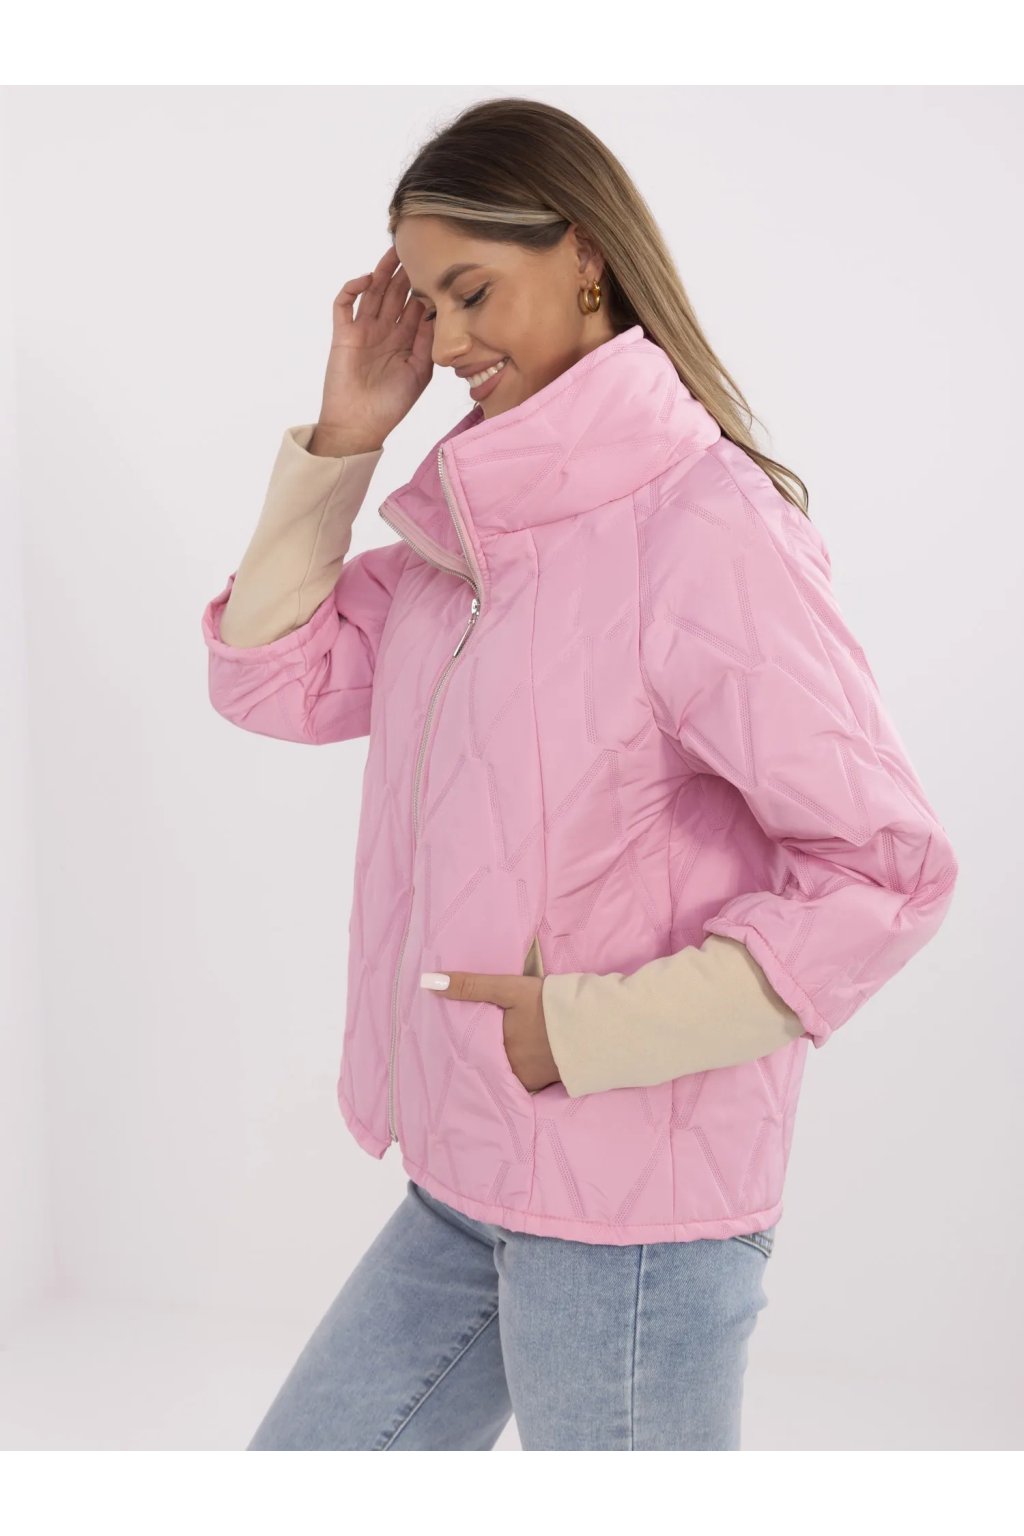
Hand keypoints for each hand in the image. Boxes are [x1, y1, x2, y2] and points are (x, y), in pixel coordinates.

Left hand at [419, 970, 561, 1093]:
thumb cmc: (549, 1005)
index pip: (469, 1050)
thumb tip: (428, 983)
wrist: (597, 1026)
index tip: (444, 1044)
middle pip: (488, 1064)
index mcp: (497, 1049)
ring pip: (505, 1073)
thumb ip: (472, 986)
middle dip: (477, 1059)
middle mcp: (510, 1070)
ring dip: (498, 1067)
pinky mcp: (549, 1081)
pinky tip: (518, 1064)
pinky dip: (518, 1073)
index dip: (459, 1046)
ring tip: (488, 1058)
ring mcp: (530, 1079)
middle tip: (461, 1053)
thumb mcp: (510, 989)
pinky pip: (525, 1080)